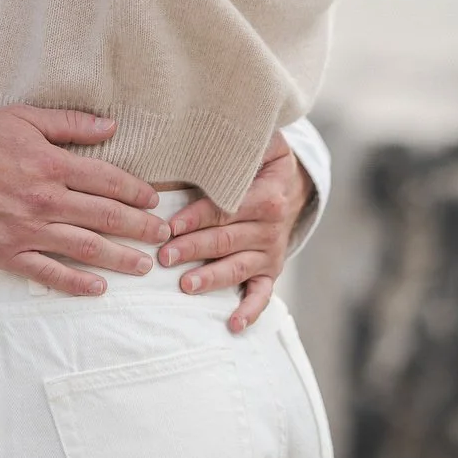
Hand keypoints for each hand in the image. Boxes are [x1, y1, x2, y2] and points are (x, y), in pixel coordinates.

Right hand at [0, 106, 169, 296]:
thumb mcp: (25, 118)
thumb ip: (70, 123)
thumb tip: (111, 125)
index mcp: (52, 165)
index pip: (107, 181)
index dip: (136, 192)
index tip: (155, 201)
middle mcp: (45, 200)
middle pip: (104, 216)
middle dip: (140, 228)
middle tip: (164, 236)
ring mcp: (27, 230)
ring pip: (85, 248)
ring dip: (119, 258)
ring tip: (143, 266)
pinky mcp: (7, 254)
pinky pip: (48, 273)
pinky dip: (75, 283)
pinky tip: (98, 288)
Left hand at [159, 131, 313, 334]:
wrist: (293, 185)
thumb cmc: (262, 159)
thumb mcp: (261, 141)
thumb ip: (238, 141)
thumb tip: (199, 133)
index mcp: (265, 195)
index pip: (226, 209)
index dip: (196, 217)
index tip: (170, 226)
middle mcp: (270, 227)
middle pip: (226, 241)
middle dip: (193, 249)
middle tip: (164, 256)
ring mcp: (270, 252)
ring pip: (238, 268)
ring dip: (211, 278)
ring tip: (186, 285)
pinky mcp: (271, 270)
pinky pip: (262, 294)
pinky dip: (249, 311)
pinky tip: (231, 324)